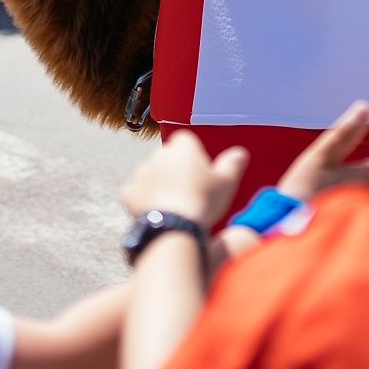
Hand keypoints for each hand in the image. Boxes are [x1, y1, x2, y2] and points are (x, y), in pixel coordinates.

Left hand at [121, 130, 246, 228]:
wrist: (173, 227)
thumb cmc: (201, 201)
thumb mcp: (226, 182)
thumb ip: (232, 164)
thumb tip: (240, 153)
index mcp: (182, 147)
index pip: (186, 142)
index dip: (194, 157)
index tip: (201, 173)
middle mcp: (159, 154)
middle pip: (168, 158)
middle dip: (175, 170)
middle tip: (189, 192)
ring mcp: (141, 172)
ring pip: (151, 175)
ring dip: (158, 184)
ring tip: (174, 206)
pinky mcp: (128, 192)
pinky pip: (135, 192)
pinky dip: (142, 200)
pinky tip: (156, 211)